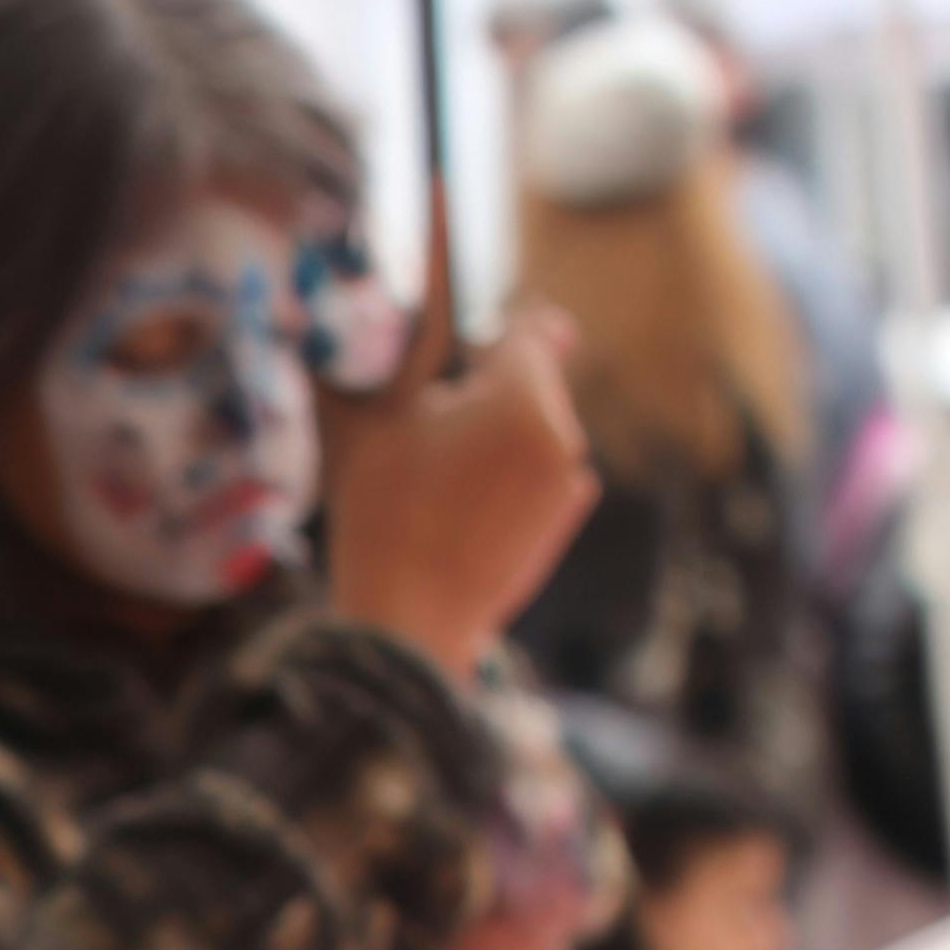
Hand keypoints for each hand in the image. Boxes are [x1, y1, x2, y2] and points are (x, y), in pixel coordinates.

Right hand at [321, 271, 596, 681]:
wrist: (412, 619)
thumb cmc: (387, 514)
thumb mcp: (381, 423)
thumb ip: (419, 367)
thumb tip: (435, 331)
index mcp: (522, 397)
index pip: (530, 330)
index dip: (495, 332)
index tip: (469, 349)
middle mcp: (562, 433)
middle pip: (532, 384)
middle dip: (489, 394)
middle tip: (430, 430)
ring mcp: (569, 481)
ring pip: (533, 430)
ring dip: (496, 437)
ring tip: (439, 480)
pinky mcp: (563, 521)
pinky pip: (539, 474)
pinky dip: (509, 479)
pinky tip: (462, 512)